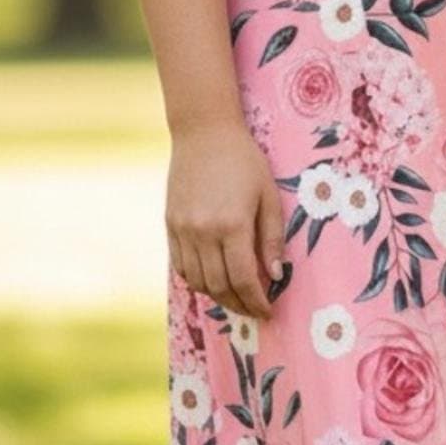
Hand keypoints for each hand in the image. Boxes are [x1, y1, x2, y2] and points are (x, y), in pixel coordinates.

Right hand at [166, 120, 287, 318]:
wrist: (204, 133)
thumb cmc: (244, 161)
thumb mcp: (268, 196)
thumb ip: (271, 238)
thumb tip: (275, 276)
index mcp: (232, 224)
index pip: (244, 279)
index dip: (257, 301)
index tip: (268, 311)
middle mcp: (203, 232)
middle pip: (219, 286)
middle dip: (239, 305)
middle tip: (254, 310)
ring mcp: (183, 230)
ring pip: (197, 281)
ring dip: (218, 297)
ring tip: (236, 298)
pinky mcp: (170, 225)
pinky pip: (181, 266)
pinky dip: (197, 280)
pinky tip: (213, 280)